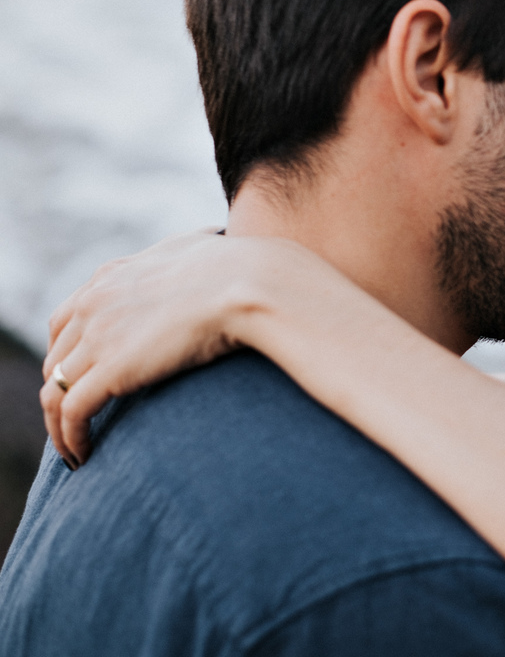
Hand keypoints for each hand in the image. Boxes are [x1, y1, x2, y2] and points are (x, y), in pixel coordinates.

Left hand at [40, 229, 281, 466]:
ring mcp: (98, 337)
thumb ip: (186, 254)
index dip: (69, 354)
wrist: (248, 282)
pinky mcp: (111, 370)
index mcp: (111, 277)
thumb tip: (209, 247)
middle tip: (82, 421)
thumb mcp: (199, 250)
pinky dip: (70, 439)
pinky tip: (83, 458)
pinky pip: (71, 412)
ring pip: (54, 390)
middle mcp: (93, 304)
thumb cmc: (240, 269)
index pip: (66, 320)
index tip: (84, 379)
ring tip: (75, 451)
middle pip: (55, 358)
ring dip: (57, 426)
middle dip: (62, 391)